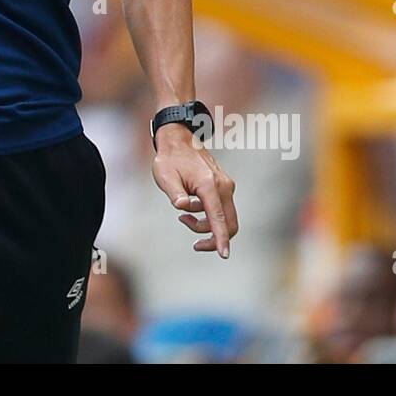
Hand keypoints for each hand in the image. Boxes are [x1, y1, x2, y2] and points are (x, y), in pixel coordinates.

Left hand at [152, 123, 238, 257]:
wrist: (179, 140)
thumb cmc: (169, 159)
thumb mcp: (165, 176)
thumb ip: (175, 193)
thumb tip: (182, 207)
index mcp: (209, 185)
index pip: (218, 218)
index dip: (221, 239)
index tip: (224, 255)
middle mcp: (224, 186)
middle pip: (229, 223)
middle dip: (214, 238)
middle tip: (195, 243)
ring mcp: (226, 186)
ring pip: (225, 218)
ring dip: (206, 225)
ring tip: (183, 216)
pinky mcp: (225, 187)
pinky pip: (222, 210)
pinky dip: (209, 216)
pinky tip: (190, 208)